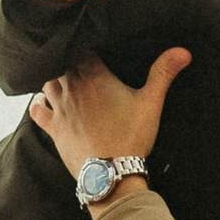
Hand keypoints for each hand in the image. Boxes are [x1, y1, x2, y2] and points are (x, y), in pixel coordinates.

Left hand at [30, 46, 190, 189]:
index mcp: (93, 75)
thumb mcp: (151, 103)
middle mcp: (71, 87)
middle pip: (63, 63)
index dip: (86, 45)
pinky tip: (42, 99)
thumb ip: (163, 73)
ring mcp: (59, 108)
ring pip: (47, 82)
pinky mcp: (53, 128)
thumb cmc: (131, 137)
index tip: (93, 45)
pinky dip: (38, 102)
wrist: (110, 174)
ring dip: (55, 78)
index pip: (82, 48)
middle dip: (71, 60)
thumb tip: (183, 51)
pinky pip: (36, 109)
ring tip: (65, 77)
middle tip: (81, 61)